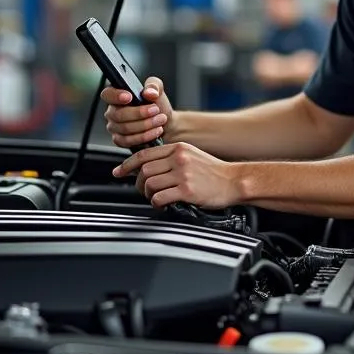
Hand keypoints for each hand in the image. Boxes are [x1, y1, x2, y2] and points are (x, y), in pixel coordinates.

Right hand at [102, 76, 175, 149]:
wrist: (165, 124)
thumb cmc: (157, 106)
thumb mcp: (158, 90)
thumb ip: (154, 86)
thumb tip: (149, 92)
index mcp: (117, 95)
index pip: (108, 94)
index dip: (116, 96)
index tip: (130, 97)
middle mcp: (113, 111)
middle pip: (118, 114)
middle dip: (139, 113)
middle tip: (155, 110)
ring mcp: (115, 127)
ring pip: (125, 128)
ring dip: (145, 125)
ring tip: (160, 120)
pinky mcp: (120, 140)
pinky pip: (128, 140)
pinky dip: (144, 136)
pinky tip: (155, 131)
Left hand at [113, 141, 240, 209]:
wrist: (235, 181)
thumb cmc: (214, 172)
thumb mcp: (191, 155)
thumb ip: (170, 158)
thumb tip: (147, 167)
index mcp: (178, 148)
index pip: (144, 154)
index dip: (127, 165)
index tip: (119, 172)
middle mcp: (179, 158)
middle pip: (144, 171)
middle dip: (138, 184)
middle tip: (143, 191)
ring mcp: (183, 174)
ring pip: (149, 184)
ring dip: (148, 195)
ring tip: (156, 198)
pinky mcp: (187, 190)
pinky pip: (160, 197)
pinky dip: (157, 203)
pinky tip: (163, 205)